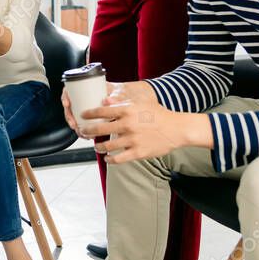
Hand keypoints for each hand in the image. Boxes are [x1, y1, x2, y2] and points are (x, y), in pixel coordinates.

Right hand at [62, 82, 129, 138]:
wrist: (125, 97)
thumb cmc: (120, 91)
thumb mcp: (117, 92)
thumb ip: (114, 96)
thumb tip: (107, 101)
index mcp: (86, 86)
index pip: (70, 89)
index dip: (65, 96)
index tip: (67, 103)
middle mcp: (83, 96)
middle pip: (70, 105)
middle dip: (69, 116)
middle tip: (74, 124)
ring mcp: (85, 105)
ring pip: (73, 114)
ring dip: (74, 124)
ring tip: (80, 132)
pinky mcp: (88, 114)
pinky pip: (79, 120)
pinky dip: (80, 128)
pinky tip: (84, 134)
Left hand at [81, 83, 197, 163]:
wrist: (176, 129)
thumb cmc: (158, 114)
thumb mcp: (141, 103)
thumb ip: (122, 102)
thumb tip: (105, 100)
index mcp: (127, 110)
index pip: (101, 111)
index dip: (89, 113)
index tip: (82, 115)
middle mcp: (128, 125)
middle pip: (99, 129)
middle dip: (87, 131)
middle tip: (83, 132)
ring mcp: (132, 140)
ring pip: (106, 145)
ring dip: (98, 147)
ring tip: (96, 147)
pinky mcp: (137, 152)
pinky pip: (118, 158)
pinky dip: (109, 159)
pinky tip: (107, 158)